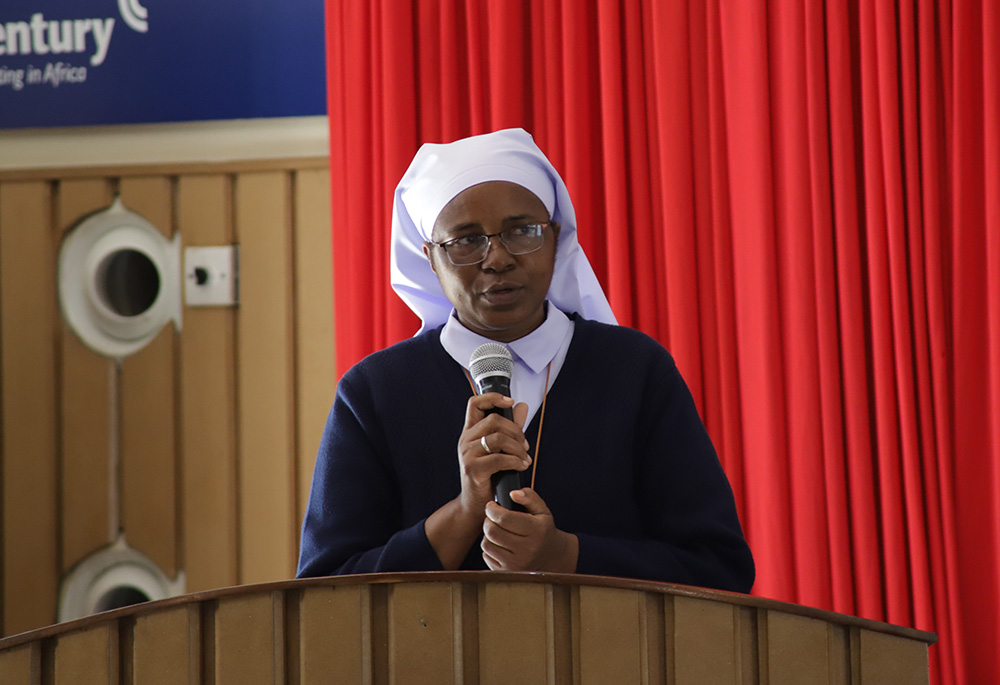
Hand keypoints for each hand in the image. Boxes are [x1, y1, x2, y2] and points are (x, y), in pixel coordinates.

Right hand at [456, 393, 530, 521]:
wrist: (476, 504)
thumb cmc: (488, 476)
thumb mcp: (499, 448)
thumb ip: (510, 427)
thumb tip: (521, 406)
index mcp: (470, 432)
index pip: (475, 403)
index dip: (492, 397)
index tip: (509, 401)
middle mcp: (466, 440)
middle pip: (494, 420)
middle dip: (516, 431)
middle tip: (524, 445)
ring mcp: (467, 454)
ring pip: (498, 438)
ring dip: (518, 448)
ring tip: (525, 458)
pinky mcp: (473, 469)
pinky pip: (499, 458)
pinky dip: (516, 461)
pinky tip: (522, 466)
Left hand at [481, 488, 578, 572]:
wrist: (551, 557)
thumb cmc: (543, 530)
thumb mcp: (542, 511)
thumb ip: (529, 497)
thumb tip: (513, 493)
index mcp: (536, 531)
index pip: (504, 518)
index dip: (492, 509)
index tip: (491, 505)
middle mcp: (527, 549)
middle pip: (492, 531)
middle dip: (488, 520)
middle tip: (492, 516)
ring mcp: (516, 564)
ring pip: (487, 544)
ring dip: (487, 534)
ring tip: (496, 529)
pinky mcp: (507, 572)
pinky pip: (487, 556)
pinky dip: (489, 547)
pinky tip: (499, 543)